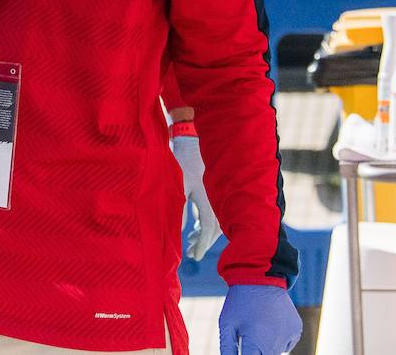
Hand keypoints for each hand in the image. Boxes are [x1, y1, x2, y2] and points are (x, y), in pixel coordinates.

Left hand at [172, 134, 221, 260]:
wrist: (192, 141)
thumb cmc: (184, 162)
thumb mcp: (179, 186)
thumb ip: (179, 210)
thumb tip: (179, 232)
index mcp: (209, 199)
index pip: (208, 228)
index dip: (201, 244)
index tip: (194, 256)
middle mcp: (217, 200)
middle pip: (215, 228)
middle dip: (203, 242)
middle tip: (191, 253)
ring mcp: (217, 196)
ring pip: (215, 222)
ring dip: (204, 234)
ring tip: (189, 244)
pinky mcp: (213, 192)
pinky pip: (213, 214)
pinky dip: (204, 224)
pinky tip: (193, 231)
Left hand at [219, 284, 301, 354]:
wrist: (261, 277)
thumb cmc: (239, 302)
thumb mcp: (227, 324)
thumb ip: (227, 349)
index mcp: (257, 342)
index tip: (245, 348)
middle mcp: (276, 342)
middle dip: (256, 352)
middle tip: (250, 334)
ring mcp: (289, 336)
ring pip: (275, 352)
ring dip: (266, 347)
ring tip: (258, 326)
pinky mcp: (296, 330)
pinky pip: (285, 344)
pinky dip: (277, 339)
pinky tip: (270, 323)